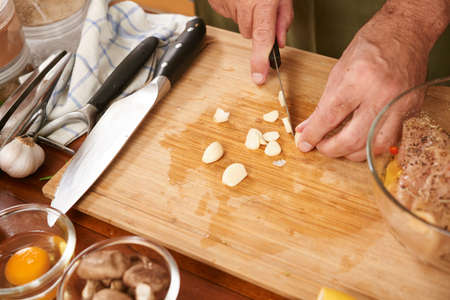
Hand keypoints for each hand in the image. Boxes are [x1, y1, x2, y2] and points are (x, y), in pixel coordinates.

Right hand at [208, 0, 292, 84]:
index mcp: (262, 3)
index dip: (260, 61)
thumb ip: (283, 19)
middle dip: (259, 26)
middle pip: (251, 34)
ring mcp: (227, 5)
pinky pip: (229, 15)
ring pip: (240, 25)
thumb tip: (279, 43)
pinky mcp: (216, 3)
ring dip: (247, 16)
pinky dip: (236, 8)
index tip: (258, 77)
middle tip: (264, 7)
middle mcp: (243, 6)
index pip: (262, 39)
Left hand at [295, 0, 447, 160]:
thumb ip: (322, 105)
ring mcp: (399, 105)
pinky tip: (361, 141)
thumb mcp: (338, 72)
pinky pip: (391, 139)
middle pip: (352, 139)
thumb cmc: (370, 47)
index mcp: (357, 80)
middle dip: (331, 149)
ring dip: (352, 153)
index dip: (314, 135)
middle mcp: (380, 95)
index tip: (304, 143)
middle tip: (321, 147)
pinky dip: (372, 145)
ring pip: (374, 146)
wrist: (405, 34)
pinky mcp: (411, 111)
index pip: (330, 117)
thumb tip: (307, 128)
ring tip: (340, 147)